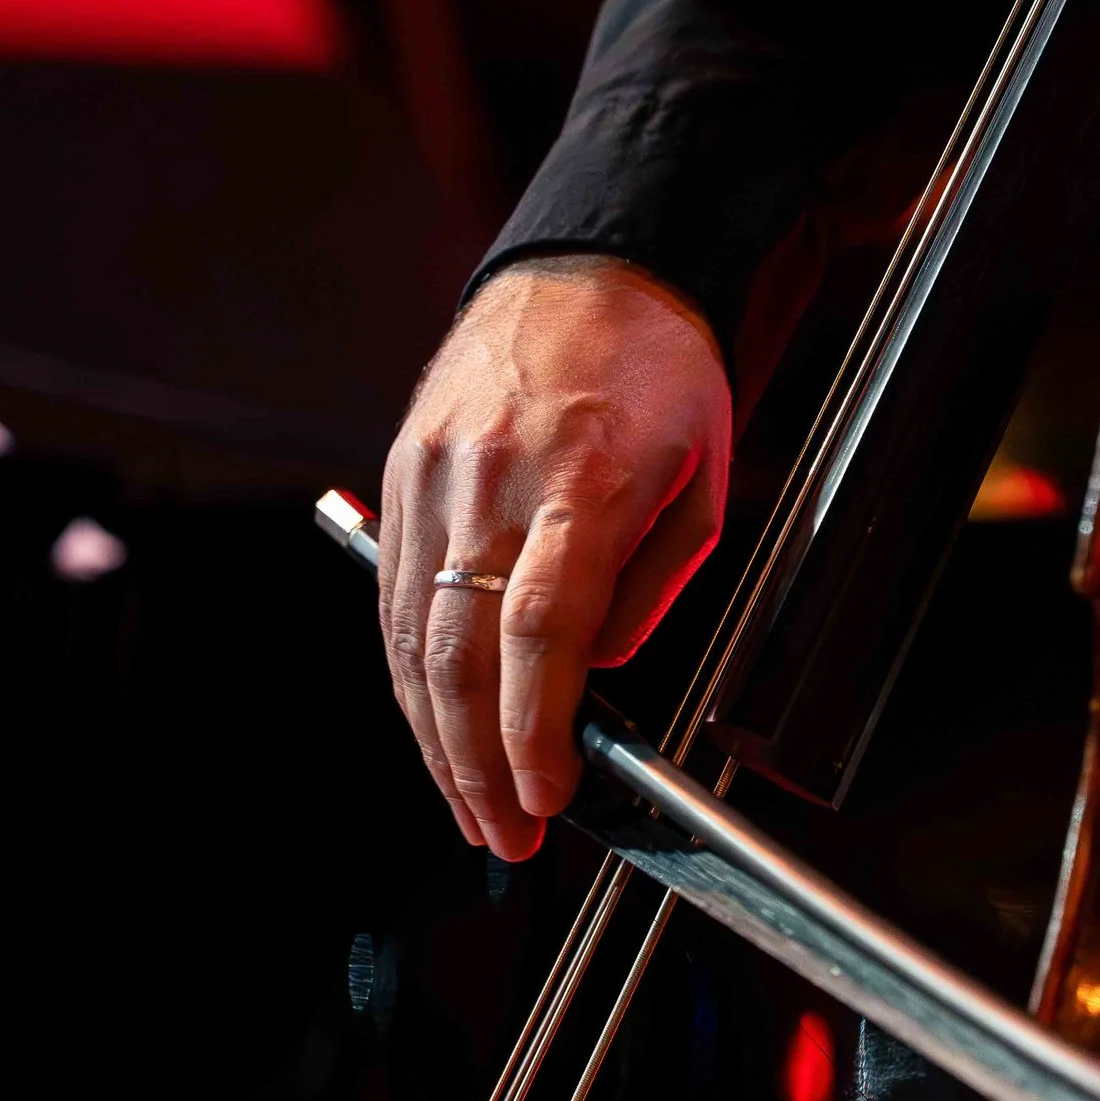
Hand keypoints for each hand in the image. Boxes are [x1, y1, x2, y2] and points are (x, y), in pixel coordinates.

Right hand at [379, 255, 730, 860]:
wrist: (593, 265)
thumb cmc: (663, 370)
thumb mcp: (704, 478)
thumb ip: (653, 584)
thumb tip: (597, 670)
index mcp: (581, 478)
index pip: (542, 632)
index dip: (536, 729)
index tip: (550, 796)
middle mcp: (492, 478)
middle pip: (462, 651)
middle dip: (478, 765)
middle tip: (506, 836)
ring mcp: (435, 474)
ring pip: (413, 633)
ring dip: (434, 738)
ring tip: (469, 806)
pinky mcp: (404, 471)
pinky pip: (395, 594)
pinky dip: (410, 673)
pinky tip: (432, 727)